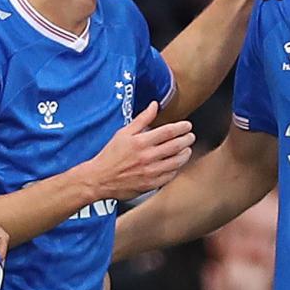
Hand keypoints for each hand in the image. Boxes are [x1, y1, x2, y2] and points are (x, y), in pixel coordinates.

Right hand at [77, 102, 195, 205]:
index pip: (168, 131)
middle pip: (176, 146)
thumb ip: (142, 119)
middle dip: (187, 139)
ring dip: (185, 154)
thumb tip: (154, 105)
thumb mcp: (123, 133)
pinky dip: (176, 169)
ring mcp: (150, 172)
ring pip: (176, 162)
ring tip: (187, 150)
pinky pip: (169, 176)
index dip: (181, 127)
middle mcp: (147, 157)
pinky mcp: (150, 184)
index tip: (187, 126)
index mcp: (141, 142)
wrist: (99, 179)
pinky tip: (176, 164)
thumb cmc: (110, 156)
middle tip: (190, 136)